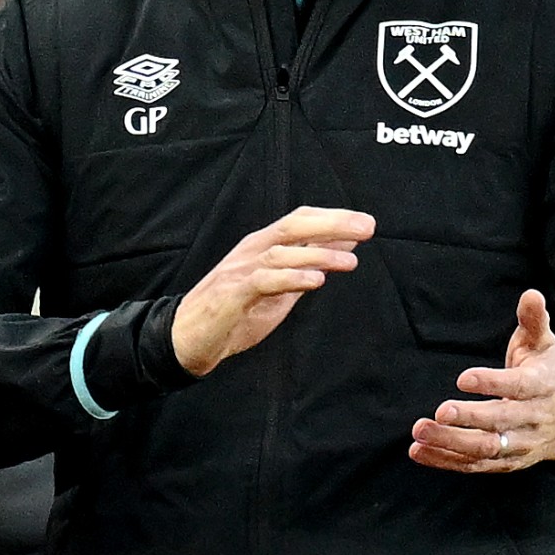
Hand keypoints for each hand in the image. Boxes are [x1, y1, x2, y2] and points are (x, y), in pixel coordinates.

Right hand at [171, 206, 372, 375]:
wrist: (188, 337)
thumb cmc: (236, 310)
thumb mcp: (281, 286)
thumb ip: (309, 266)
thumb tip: (345, 246)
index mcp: (263, 245)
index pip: (300, 219)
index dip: (333, 217)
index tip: (365, 222)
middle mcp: (252, 250)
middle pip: (293, 226)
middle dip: (332, 224)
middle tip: (366, 228)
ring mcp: (240, 270)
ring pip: (281, 252)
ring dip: (318, 255)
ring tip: (350, 261)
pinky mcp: (232, 294)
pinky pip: (264, 281)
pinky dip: (291, 278)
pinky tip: (316, 282)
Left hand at [410, 289, 554, 473]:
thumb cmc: (549, 374)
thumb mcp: (544, 344)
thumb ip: (534, 320)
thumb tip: (531, 294)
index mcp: (542, 385)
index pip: (517, 386)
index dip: (492, 383)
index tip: (463, 378)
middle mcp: (533, 419)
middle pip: (500, 423)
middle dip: (470, 419)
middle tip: (439, 412)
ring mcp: (521, 444)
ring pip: (486, 449)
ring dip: (451, 443)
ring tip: (420, 432)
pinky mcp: (508, 462)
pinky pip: (476, 466)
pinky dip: (447, 461)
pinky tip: (419, 452)